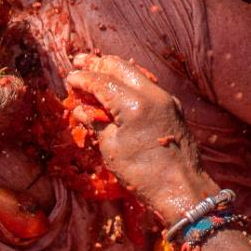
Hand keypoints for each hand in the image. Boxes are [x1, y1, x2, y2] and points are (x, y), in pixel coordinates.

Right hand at [65, 53, 211, 223]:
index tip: (69, 78)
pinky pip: (146, 86)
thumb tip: (81, 109)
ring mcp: (165, 99)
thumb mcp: (112, 149)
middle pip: (121, 68)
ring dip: (114, 71)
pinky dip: (128, 83)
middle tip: (79, 61)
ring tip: (96, 69)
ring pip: (136, 73)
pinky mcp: (172, 107)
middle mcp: (153, 95)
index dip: (83, 79)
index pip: (102, 82)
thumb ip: (96, 123)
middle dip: (98, 64)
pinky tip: (117, 87)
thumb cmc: (143, 174)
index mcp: (135, 105)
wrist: (182, 189)